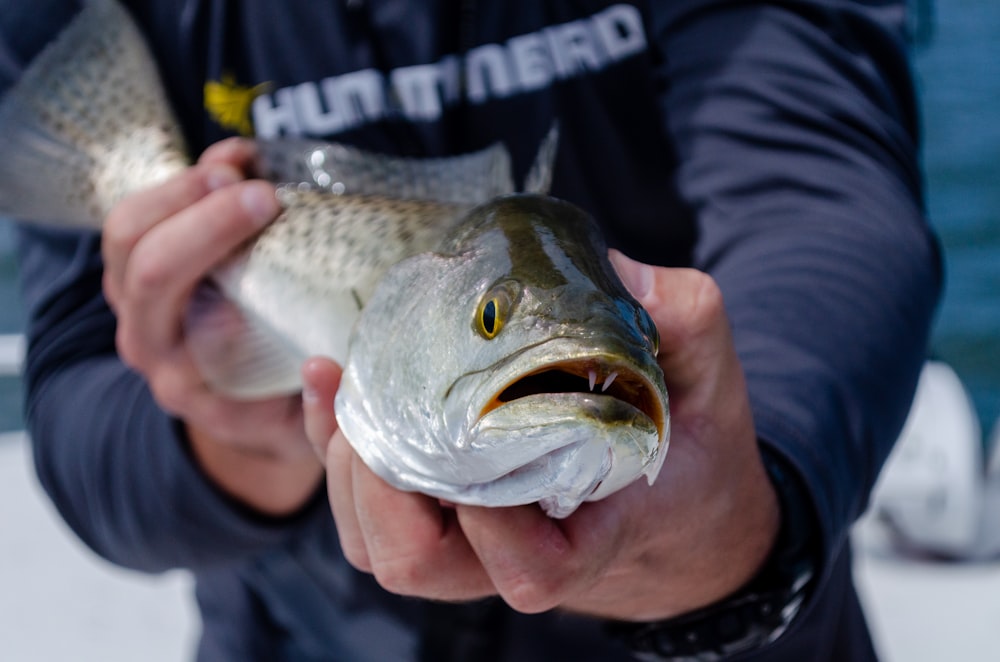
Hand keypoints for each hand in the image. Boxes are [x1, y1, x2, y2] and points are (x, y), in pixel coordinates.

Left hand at [103, 137, 322, 514]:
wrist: (253, 419)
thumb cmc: (292, 417)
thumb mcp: (316, 434)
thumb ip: (323, 415)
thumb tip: (325, 371)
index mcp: (189, 383)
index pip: (174, 316)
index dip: (212, 255)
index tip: (274, 217)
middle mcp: (151, 345)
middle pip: (145, 268)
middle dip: (202, 215)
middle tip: (264, 190)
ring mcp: (137, 306)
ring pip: (126, 235)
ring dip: (181, 190)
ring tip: (242, 167)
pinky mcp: (139, 274)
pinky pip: (138, 218)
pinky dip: (182, 182)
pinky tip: (232, 163)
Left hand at [304, 252, 778, 619]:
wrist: (680, 513)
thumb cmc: (694, 454)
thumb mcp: (711, 382)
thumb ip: (684, 322)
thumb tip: (615, 268)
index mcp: (591, 540)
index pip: (528, 572)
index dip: (492, 532)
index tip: (484, 446)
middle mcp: (516, 555)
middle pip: (418, 565)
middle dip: (378, 493)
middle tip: (376, 403)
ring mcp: (474, 543)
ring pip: (379, 545)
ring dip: (344, 473)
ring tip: (344, 382)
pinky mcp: (447, 517)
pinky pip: (369, 512)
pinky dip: (337, 453)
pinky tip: (333, 383)